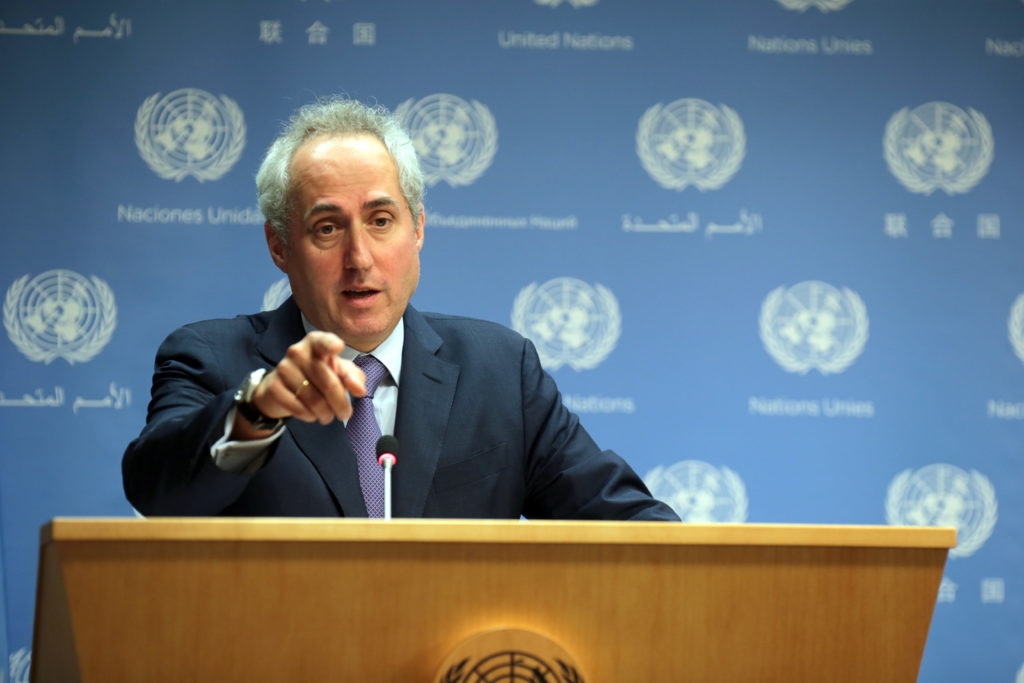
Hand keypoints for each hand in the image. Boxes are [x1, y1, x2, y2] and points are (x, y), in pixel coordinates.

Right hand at [251, 331, 366, 424]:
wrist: (283, 387)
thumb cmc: (318, 375)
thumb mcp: (338, 372)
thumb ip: (353, 377)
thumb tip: (360, 390)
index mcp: (316, 343)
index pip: (324, 341)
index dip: (331, 344)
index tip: (337, 348)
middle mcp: (298, 352)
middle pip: (328, 383)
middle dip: (340, 404)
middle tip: (345, 414)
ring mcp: (283, 368)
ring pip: (314, 399)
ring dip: (326, 413)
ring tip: (328, 416)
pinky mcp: (274, 387)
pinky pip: (298, 408)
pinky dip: (310, 416)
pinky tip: (312, 415)